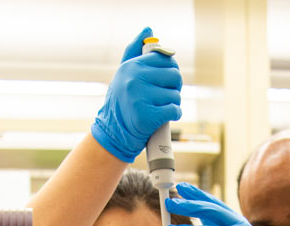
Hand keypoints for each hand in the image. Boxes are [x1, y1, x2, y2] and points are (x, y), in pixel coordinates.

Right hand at [90, 27, 182, 162]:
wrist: (113, 132)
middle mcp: (134, 79)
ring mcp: (140, 98)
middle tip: (164, 96)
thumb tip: (148, 30)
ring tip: (160, 107)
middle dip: (174, 87)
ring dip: (173, 103)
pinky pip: (175, 110)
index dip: (169, 71)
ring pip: (176, 95)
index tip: (163, 81)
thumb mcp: (125, 73)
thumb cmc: (123, 101)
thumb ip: (135, 51)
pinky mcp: (147, 116)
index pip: (165, 59)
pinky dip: (174, 115)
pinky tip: (164, 117)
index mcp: (131, 66)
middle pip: (175, 76)